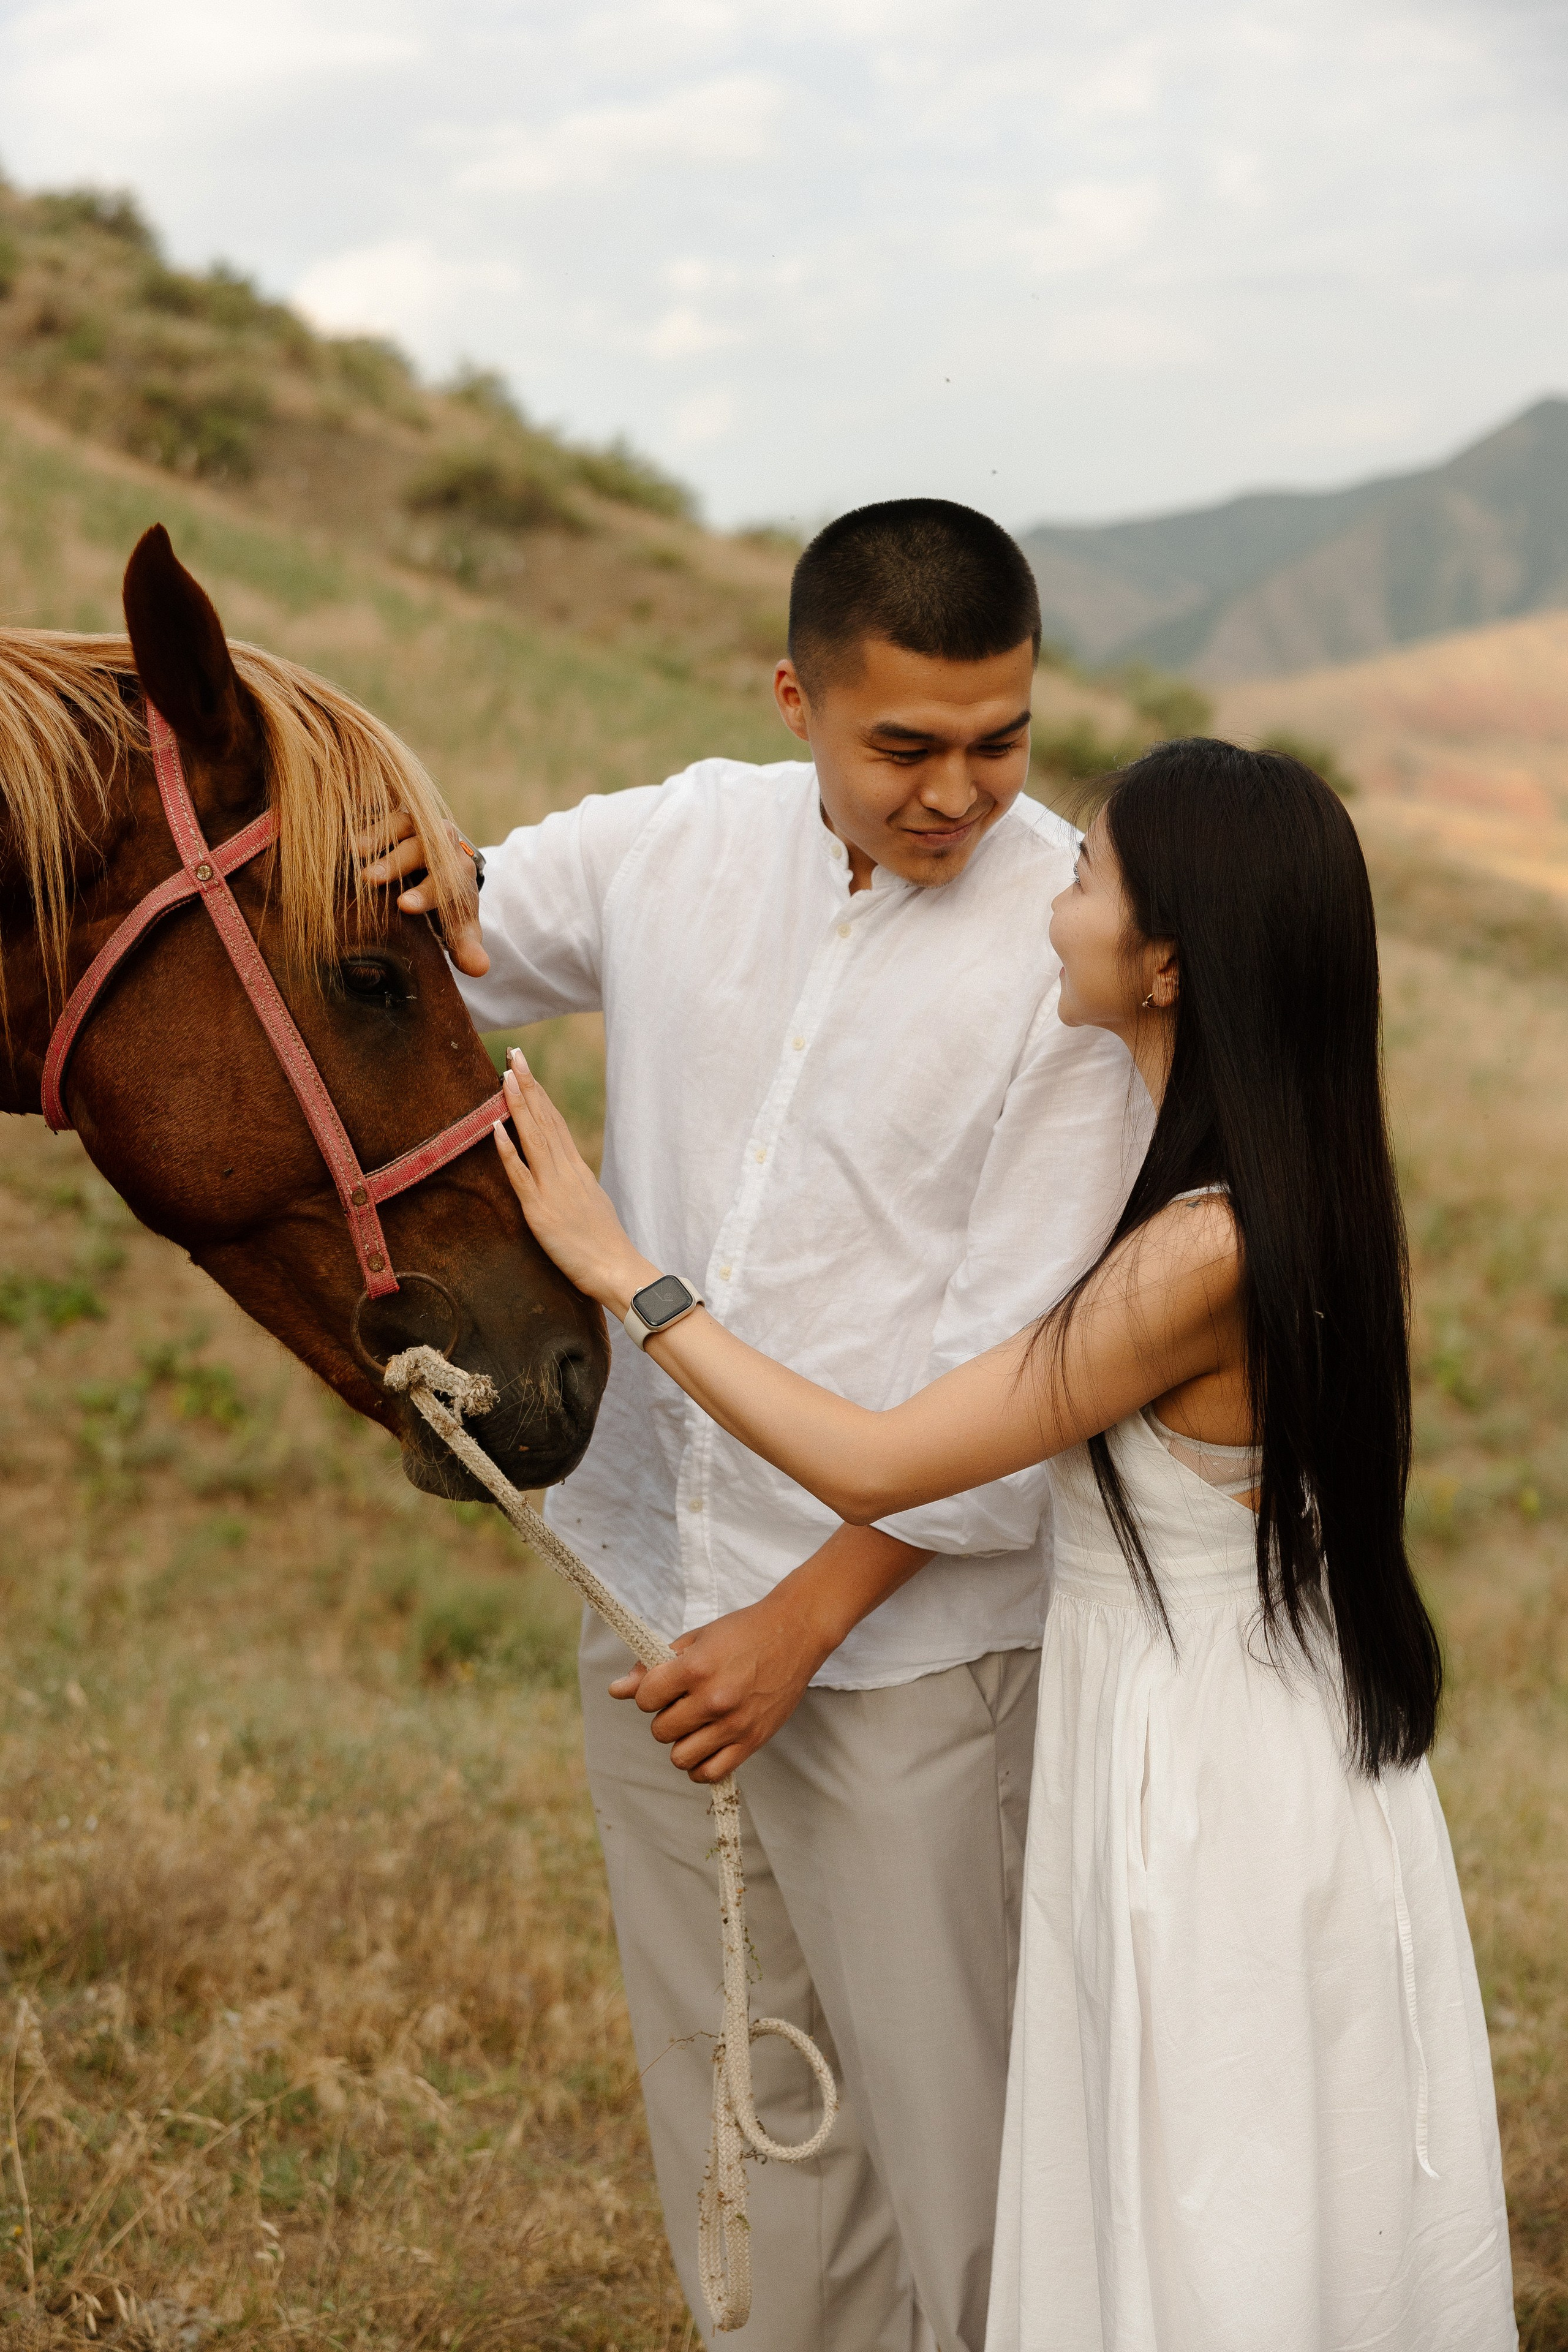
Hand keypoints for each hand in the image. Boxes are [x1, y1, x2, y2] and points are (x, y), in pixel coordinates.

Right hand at [357, 811, 489, 977]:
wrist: (441, 867)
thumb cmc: (445, 905)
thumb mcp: (458, 928)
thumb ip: (467, 947)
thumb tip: (479, 969)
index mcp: (458, 873)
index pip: (447, 882)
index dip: (427, 893)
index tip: (404, 906)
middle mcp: (443, 844)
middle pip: (424, 849)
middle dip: (398, 863)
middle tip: (370, 879)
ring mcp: (419, 826)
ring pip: (403, 825)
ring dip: (379, 836)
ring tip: (354, 851)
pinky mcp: (397, 817)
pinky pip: (384, 813)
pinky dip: (367, 822)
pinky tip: (346, 836)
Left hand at [494, 1052, 651, 1309]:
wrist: (618, 1271)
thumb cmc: (605, 1246)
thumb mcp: (591, 1205)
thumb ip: (576, 1185)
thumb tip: (564, 1172)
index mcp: (578, 1170)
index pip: (556, 1123)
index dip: (539, 1094)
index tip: (525, 1070)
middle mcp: (567, 1172)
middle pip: (546, 1120)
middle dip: (529, 1085)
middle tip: (515, 1054)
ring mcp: (554, 1189)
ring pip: (534, 1138)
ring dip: (519, 1104)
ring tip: (505, 1076)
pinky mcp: (541, 1211)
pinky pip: (521, 1175)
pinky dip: (508, 1149)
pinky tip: (496, 1127)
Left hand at [611, 1591, 836, 1781]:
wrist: (794, 1633)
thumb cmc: (742, 1632)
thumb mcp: (694, 1639)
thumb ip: (653, 1666)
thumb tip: (616, 1690)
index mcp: (695, 1668)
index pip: (646, 1699)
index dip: (649, 1693)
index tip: (664, 1685)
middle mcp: (714, 1700)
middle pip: (660, 1731)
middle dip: (665, 1716)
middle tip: (683, 1702)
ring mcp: (735, 1725)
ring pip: (681, 1757)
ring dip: (681, 1742)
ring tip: (695, 1724)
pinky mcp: (753, 1741)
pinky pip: (711, 1773)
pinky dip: (700, 1766)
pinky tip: (705, 1745)